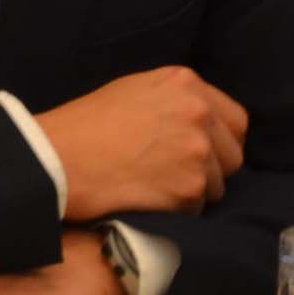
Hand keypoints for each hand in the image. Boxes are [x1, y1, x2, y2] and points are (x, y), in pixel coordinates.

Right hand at [34, 66, 247, 220]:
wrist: (57, 157)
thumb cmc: (86, 124)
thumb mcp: (135, 89)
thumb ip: (175, 99)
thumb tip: (202, 122)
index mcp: (186, 83)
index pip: (236, 121)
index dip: (221, 142)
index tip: (203, 154)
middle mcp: (199, 113)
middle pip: (233, 156)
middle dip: (212, 170)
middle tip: (175, 176)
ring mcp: (197, 151)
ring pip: (217, 186)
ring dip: (193, 192)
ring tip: (155, 187)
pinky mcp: (189, 188)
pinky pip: (197, 209)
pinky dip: (177, 211)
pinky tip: (148, 200)